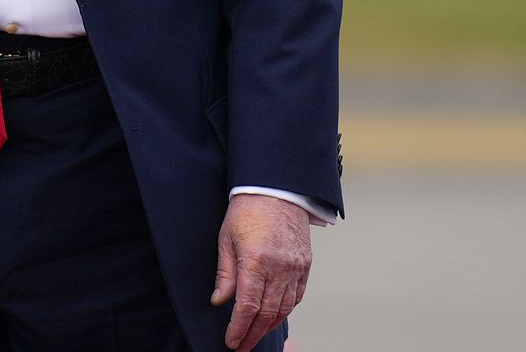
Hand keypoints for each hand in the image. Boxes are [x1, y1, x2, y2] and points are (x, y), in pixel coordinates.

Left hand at [210, 194, 310, 349]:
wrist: (276, 190)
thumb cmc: (246, 211)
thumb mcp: (226, 239)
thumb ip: (225, 273)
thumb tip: (219, 301)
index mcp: (256, 261)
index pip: (248, 305)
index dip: (239, 327)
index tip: (232, 341)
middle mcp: (279, 267)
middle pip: (267, 312)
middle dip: (253, 333)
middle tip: (242, 345)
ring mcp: (296, 267)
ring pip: (284, 307)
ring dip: (269, 325)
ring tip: (255, 335)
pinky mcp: (305, 265)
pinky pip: (297, 295)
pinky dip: (285, 310)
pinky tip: (274, 316)